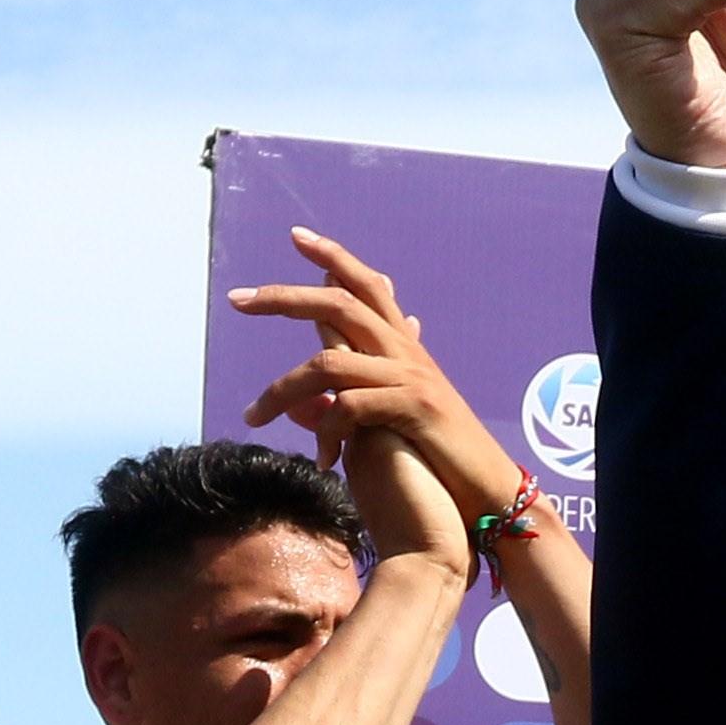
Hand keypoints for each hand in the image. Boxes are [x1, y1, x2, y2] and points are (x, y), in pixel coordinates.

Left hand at [235, 229, 497, 579]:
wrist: (488, 487)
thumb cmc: (437, 457)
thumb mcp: (389, 421)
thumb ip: (353, 400)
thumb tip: (308, 403)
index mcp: (403, 346)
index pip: (366, 285)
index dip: (333, 257)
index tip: (296, 236)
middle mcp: (406, 351)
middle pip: (339, 304)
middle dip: (284, 298)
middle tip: (237, 299)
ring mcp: (411, 376)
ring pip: (330, 362)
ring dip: (282, 391)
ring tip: (253, 417)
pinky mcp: (415, 407)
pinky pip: (352, 406)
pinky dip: (328, 431)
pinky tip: (323, 459)